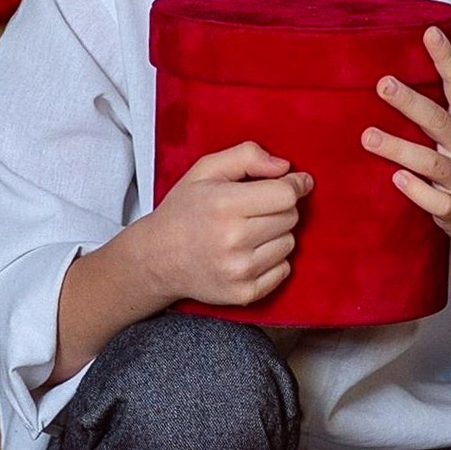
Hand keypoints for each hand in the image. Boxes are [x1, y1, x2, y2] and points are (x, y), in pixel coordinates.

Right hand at [144, 141, 309, 309]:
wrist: (157, 258)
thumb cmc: (184, 211)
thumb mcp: (206, 170)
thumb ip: (246, 156)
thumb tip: (286, 168)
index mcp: (224, 205)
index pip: (286, 195)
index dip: (293, 184)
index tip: (291, 182)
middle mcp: (233, 240)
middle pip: (290, 217)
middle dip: (280, 208)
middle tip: (254, 209)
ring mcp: (239, 271)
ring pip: (289, 243)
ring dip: (276, 234)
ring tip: (247, 232)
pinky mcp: (244, 293)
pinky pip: (284, 270)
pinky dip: (273, 260)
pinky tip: (249, 253)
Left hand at [363, 27, 450, 254]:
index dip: (447, 59)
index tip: (429, 33)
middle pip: (439, 121)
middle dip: (411, 102)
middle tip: (383, 84)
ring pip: (430, 162)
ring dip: (400, 149)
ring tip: (368, 137)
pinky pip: (435, 201)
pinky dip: (417, 191)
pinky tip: (396, 179)